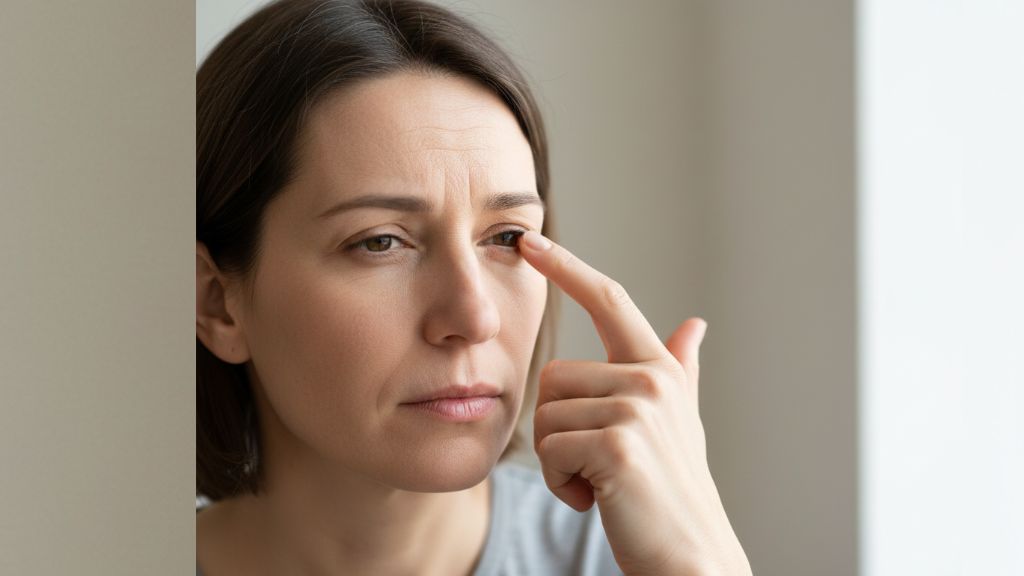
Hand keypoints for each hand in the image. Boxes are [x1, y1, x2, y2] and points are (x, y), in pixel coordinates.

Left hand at [518, 230, 751, 575]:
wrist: (690, 556)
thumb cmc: (673, 490)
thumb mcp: (679, 423)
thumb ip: (680, 370)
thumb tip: (695, 325)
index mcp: (659, 369)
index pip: (609, 300)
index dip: (567, 267)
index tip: (530, 240)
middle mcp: (651, 380)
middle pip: (552, 378)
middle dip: (558, 429)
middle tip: (598, 463)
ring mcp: (637, 410)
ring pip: (545, 417)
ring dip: (559, 461)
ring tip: (602, 481)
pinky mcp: (618, 446)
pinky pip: (551, 451)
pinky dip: (563, 484)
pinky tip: (598, 499)